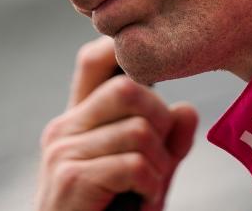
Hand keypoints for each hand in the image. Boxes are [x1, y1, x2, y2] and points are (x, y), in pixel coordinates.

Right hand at [34, 36, 198, 210]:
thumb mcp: (146, 176)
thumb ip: (166, 144)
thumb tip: (187, 109)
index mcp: (77, 121)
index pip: (94, 58)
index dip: (127, 55)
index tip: (153, 83)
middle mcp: (64, 129)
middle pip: (129, 88)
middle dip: (161, 122)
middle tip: (161, 160)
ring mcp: (64, 152)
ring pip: (138, 129)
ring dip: (160, 164)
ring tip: (150, 190)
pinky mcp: (72, 178)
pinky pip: (134, 163)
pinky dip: (151, 186)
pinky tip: (143, 202)